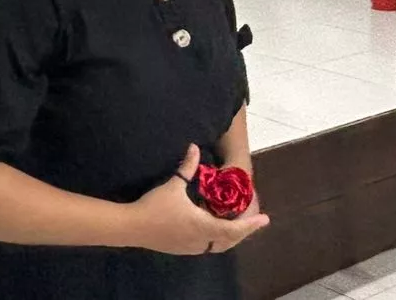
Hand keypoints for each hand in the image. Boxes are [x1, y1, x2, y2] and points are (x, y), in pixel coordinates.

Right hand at [127, 145, 269, 255]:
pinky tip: (214, 230)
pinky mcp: (181, 249)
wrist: (131, 227)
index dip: (250, 225)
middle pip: (229, 241)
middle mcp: (200, 240)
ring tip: (238, 226)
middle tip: (254, 222)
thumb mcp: (173, 185)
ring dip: (229, 237)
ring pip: (217, 246)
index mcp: (202, 226)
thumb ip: (187, 166)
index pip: (233, 229)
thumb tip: (194, 146)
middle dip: (243, 232)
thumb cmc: (154, 206)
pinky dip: (216, 239)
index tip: (265, 220)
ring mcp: (190, 247)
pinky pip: (206, 247)